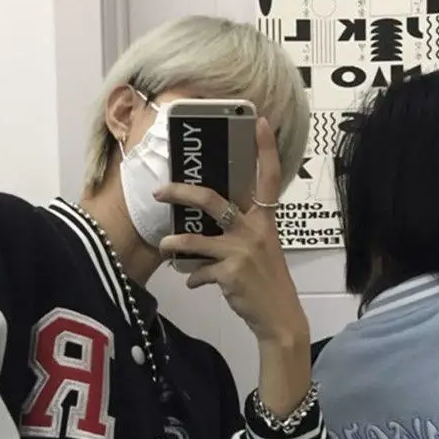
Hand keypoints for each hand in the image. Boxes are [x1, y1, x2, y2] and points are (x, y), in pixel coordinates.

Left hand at [155, 118, 306, 343]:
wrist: (278, 317)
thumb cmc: (267, 282)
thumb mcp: (263, 251)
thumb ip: (241, 234)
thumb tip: (208, 229)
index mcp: (265, 221)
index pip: (269, 178)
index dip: (265, 149)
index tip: (260, 122)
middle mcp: (254, 231)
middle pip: (213, 200)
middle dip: (181, 192)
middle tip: (160, 190)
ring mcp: (241, 252)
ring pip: (195, 240)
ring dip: (174, 244)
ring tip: (164, 246)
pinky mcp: (229, 273)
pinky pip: (200, 271)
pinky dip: (194, 278)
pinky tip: (194, 282)